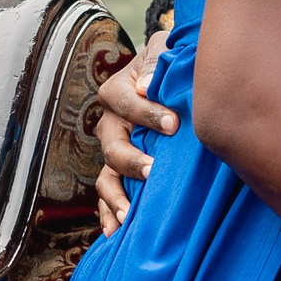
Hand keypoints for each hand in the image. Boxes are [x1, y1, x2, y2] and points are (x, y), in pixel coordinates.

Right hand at [91, 27, 175, 234]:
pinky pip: (108, 192)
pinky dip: (108, 211)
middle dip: (131, 159)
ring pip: (106, 173)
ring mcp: (114, 148)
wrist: (170, 78)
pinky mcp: (122, 169)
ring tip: (130, 214)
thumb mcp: (166, 49)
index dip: (146, 113)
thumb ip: (158, 59)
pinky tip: (114, 231)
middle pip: (111, 143)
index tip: (173, 124)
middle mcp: (112, 121)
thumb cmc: (171, 62)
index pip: (124, 101)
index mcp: (119, 89)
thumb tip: (146, 86)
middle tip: (154, 170)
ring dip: (116, 194)